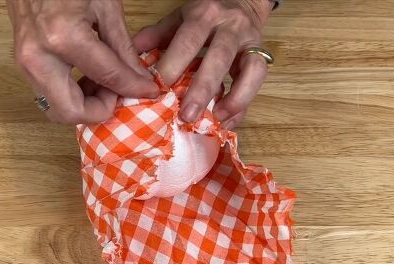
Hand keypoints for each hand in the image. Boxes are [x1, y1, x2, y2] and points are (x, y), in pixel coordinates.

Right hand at [6, 0, 158, 123]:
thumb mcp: (105, 7)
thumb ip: (123, 50)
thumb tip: (140, 81)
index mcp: (64, 38)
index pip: (107, 77)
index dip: (133, 89)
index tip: (149, 92)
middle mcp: (39, 57)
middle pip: (70, 112)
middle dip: (99, 110)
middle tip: (117, 94)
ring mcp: (24, 63)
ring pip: (55, 109)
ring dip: (83, 105)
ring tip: (104, 84)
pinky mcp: (21, 65)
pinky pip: (48, 94)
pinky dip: (70, 95)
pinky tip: (87, 77)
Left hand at [133, 0, 274, 128]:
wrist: (242, 0)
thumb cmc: (205, 15)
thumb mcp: (179, 17)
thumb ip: (157, 35)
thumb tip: (131, 55)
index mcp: (204, 15)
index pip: (187, 42)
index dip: (172, 66)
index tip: (156, 91)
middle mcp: (230, 26)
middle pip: (218, 57)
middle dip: (202, 89)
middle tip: (186, 116)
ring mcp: (250, 41)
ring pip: (250, 70)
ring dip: (234, 98)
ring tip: (216, 120)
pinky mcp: (261, 56)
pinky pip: (258, 82)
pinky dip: (243, 103)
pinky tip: (228, 120)